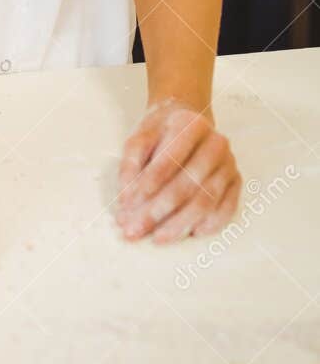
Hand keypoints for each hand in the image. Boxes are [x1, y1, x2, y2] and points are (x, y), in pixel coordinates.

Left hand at [117, 99, 241, 243]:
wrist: (189, 124)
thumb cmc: (161, 133)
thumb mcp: (139, 138)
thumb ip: (130, 163)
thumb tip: (127, 198)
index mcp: (190, 125)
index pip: (169, 160)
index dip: (147, 185)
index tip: (127, 205)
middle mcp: (215, 143)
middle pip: (187, 185)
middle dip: (158, 211)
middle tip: (135, 229)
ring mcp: (228, 163)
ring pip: (206, 200)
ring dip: (180, 223)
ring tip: (158, 238)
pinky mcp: (236, 181)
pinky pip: (227, 207)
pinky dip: (210, 224)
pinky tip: (191, 234)